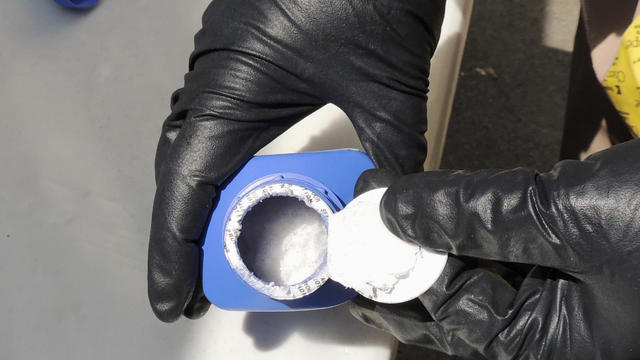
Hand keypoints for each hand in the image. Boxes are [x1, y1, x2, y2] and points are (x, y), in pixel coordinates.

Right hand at [148, 0, 445, 321]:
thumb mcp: (386, 84)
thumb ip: (392, 152)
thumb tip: (391, 207)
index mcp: (231, 90)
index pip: (189, 187)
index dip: (175, 250)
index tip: (174, 299)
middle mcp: (215, 80)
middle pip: (183, 173)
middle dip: (185, 235)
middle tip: (196, 287)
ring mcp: (227, 67)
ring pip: (199, 148)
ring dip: (204, 202)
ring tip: (219, 252)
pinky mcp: (247, 58)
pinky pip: (222, 124)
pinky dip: (227, 167)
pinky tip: (246, 190)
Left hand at [350, 139, 639, 358]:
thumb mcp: (573, 220)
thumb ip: (478, 216)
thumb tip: (394, 205)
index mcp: (554, 350)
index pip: (450, 319)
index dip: (397, 277)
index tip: (358, 239)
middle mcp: (562, 335)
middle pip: (465, 301)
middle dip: (413, 263)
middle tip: (363, 233)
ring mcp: (577, 299)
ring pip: (491, 273)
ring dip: (445, 240)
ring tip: (394, 214)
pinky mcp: (589, 260)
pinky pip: (522, 251)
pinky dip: (485, 227)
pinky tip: (454, 209)